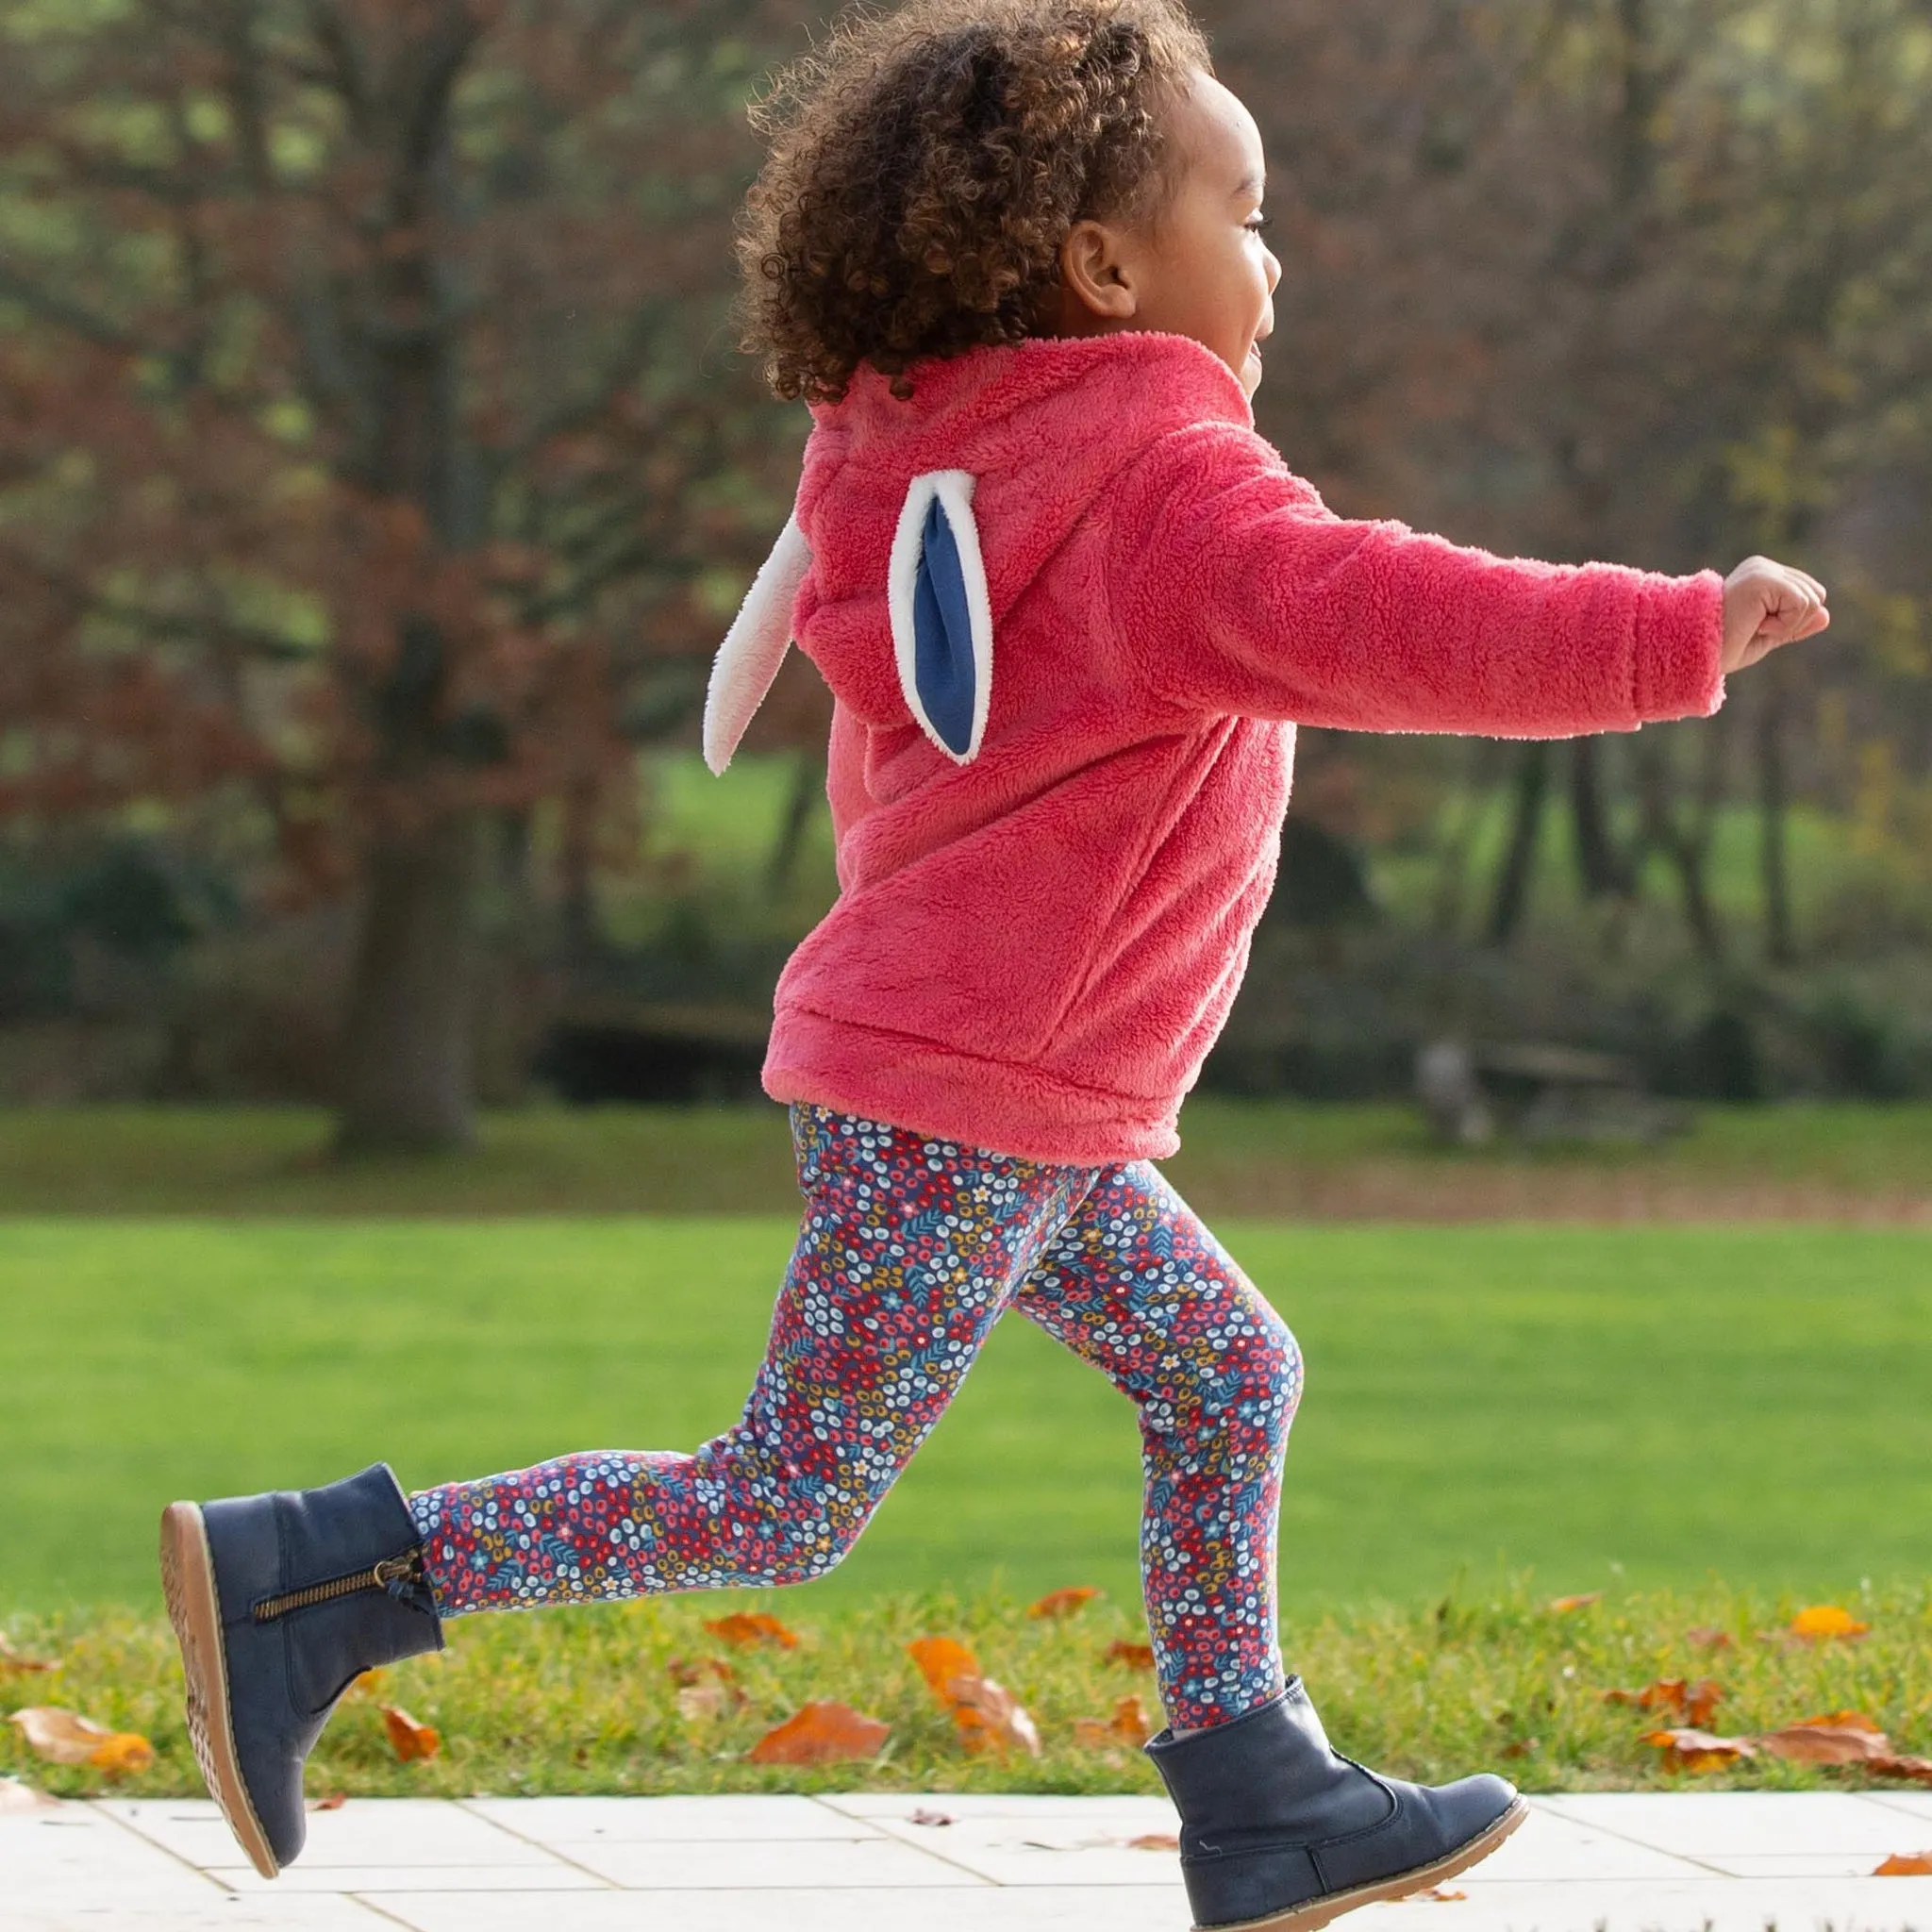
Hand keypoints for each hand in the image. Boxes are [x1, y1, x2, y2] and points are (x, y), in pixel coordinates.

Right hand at [1722, 556, 1830, 673]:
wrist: (1695, 652)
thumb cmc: (1723, 647)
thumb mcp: (1768, 637)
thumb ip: (1796, 625)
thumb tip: (1826, 616)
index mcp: (1763, 576)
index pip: (1808, 593)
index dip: (1794, 621)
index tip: (1759, 629)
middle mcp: (1763, 567)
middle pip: (1816, 594)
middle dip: (1795, 622)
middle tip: (1758, 629)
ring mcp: (1763, 570)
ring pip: (1813, 599)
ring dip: (1788, 625)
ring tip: (1754, 626)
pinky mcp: (1763, 579)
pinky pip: (1802, 603)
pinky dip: (1785, 624)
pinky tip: (1757, 624)